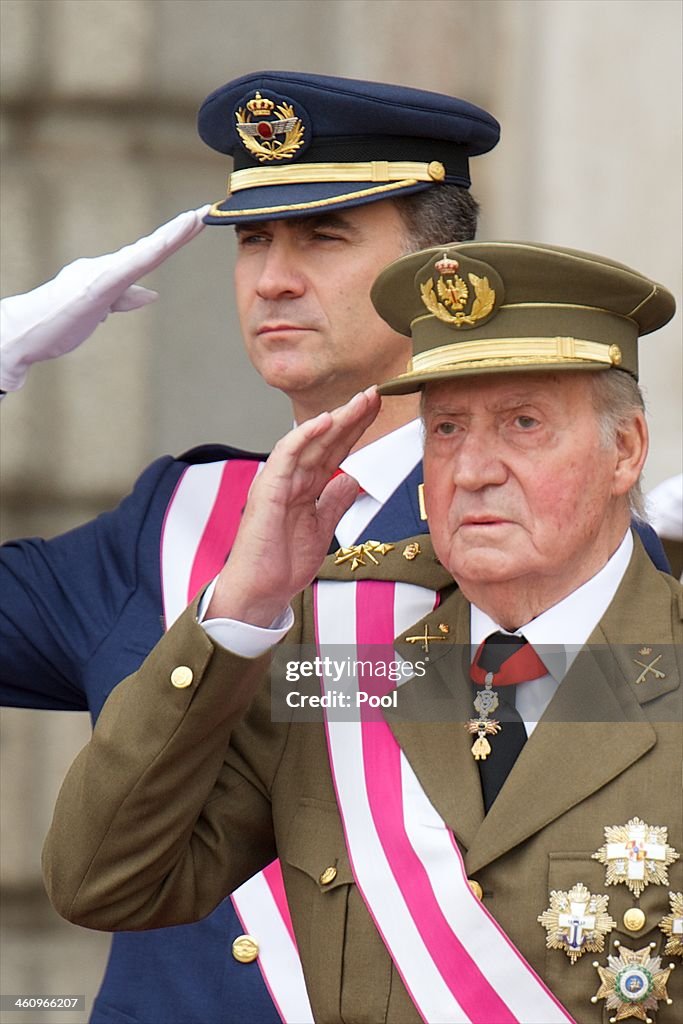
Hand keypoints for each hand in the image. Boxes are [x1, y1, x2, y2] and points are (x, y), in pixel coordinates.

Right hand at [0, 205, 209, 390]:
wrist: (27, 331)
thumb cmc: (58, 321)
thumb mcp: (99, 308)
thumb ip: (124, 299)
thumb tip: (151, 296)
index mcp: (112, 273)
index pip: (151, 253)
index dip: (174, 238)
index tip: (197, 223)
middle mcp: (109, 266)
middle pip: (153, 246)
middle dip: (181, 229)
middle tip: (206, 212)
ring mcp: (104, 273)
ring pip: (146, 251)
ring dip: (172, 235)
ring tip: (195, 219)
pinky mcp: (99, 285)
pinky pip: (131, 267)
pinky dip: (151, 253)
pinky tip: (168, 242)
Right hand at [208, 387, 381, 625]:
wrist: (261, 591)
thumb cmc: (283, 563)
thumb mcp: (322, 529)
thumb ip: (334, 502)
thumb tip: (351, 479)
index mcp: (304, 486)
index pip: (334, 451)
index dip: (355, 429)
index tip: (378, 409)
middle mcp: (291, 478)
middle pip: (326, 440)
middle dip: (352, 416)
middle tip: (376, 393)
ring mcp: (278, 481)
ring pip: (310, 441)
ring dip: (336, 419)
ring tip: (360, 401)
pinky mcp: (267, 490)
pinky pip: (286, 455)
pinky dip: (305, 436)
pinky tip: (326, 420)